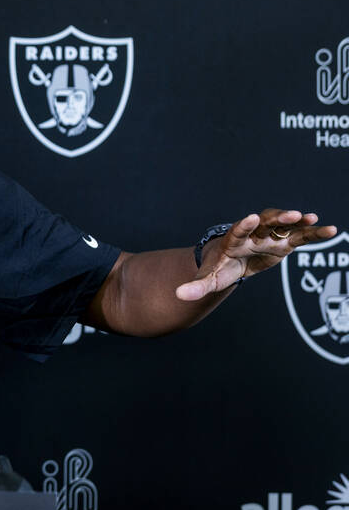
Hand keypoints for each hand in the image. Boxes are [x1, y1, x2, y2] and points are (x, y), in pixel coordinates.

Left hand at [175, 209, 337, 300]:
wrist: (231, 259)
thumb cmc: (219, 266)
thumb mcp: (209, 278)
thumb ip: (197, 286)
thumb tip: (179, 295)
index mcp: (233, 240)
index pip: (238, 231)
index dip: (244, 225)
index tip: (249, 218)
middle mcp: (253, 233)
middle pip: (265, 222)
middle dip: (277, 218)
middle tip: (291, 215)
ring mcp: (269, 235)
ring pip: (284, 225)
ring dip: (298, 222)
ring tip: (312, 219)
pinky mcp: (284, 242)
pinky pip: (300, 236)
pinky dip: (314, 233)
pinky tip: (331, 230)